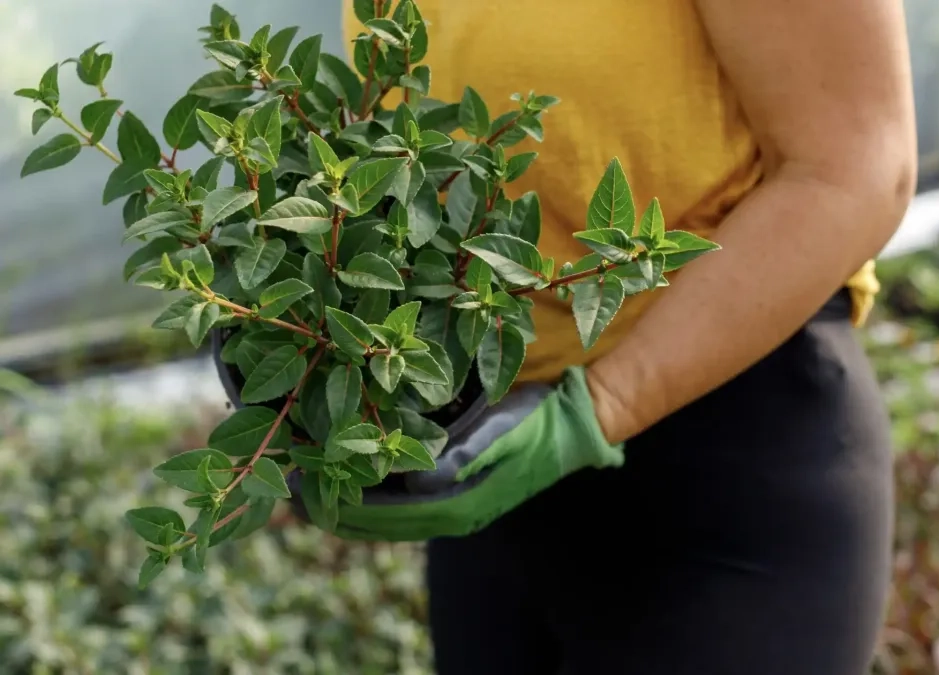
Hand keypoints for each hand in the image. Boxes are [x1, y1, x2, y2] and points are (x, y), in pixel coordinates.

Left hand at [290, 366, 623, 541]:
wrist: (572, 426)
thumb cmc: (534, 423)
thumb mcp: (497, 433)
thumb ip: (456, 458)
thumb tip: (413, 482)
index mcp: (456, 504)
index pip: (381, 514)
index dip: (337, 503)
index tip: (297, 489)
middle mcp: (449, 513)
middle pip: (377, 522)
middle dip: (332, 508)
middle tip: (290, 490)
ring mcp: (453, 506)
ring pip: (387, 516)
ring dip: (348, 504)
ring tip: (310, 489)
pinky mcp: (457, 493)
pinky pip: (402, 505)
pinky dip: (372, 497)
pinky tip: (354, 482)